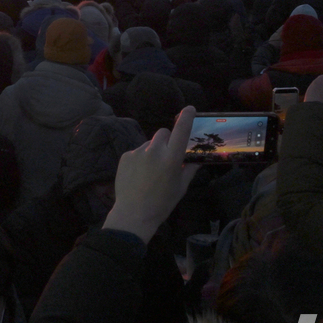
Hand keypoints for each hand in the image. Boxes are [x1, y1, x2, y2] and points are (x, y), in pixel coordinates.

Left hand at [103, 106, 200, 242]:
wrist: (133, 214)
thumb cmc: (162, 203)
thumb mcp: (181, 188)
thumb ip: (189, 170)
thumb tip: (196, 159)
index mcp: (172, 158)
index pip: (181, 131)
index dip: (186, 117)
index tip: (189, 108)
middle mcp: (155, 151)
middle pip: (163, 133)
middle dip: (167, 140)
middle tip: (167, 156)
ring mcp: (138, 152)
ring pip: (149, 143)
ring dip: (153, 151)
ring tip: (150, 171)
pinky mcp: (125, 156)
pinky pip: (137, 151)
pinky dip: (140, 159)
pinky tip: (138, 174)